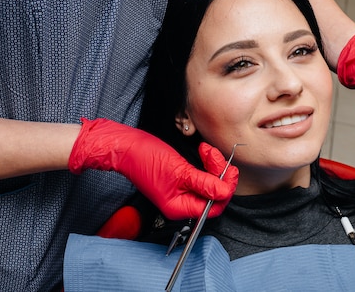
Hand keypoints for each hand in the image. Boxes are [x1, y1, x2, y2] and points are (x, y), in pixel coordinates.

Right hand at [68, 118, 237, 219]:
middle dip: (220, 173)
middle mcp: (181, 203)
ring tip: (206, 150)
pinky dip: (206, 163)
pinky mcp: (180, 178)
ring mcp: (181, 191)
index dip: (224, 189)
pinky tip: (203, 151)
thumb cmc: (144, 159)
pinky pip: (201, 175)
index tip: (228, 171)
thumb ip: (204, 183)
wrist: (126, 146)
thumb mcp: (180, 171)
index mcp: (179, 207)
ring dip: (213, 165)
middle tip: (214, 156)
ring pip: (210, 183)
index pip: (213, 207)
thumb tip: (224, 192)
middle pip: (214, 195)